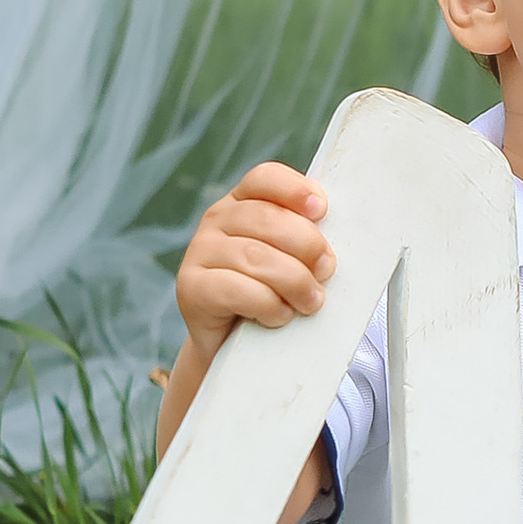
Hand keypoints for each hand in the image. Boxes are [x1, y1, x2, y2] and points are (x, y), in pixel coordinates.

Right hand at [172, 161, 334, 363]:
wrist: (230, 344)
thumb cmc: (268, 293)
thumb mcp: (287, 258)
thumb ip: (303, 240)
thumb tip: (331, 248)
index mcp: (241, 202)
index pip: (264, 178)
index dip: (294, 189)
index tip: (321, 210)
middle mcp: (215, 219)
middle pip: (266, 218)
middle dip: (306, 245)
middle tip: (325, 271)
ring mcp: (198, 251)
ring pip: (256, 256)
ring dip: (294, 282)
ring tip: (310, 301)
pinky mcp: (191, 287)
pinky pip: (238, 290)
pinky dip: (268, 305)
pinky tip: (279, 315)